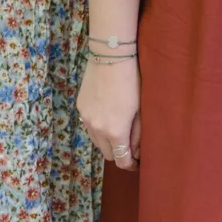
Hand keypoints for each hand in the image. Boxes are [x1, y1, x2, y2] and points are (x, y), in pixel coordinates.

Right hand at [78, 55, 140, 169]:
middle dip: (119, 153)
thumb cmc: (132, 82)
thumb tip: (136, 151)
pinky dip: (99, 128)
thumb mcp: (141, 110)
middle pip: (107, 154)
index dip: (131, 165)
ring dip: (108, 141)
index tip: (138, 164)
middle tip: (130, 147)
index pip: (121, 160)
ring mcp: (86, 119)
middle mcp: (97, 129)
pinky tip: (108, 115)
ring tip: (119, 130)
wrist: (110, 56)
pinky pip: (90, 126)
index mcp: (115, 131)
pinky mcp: (80, 108)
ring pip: (97, 141)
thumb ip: (138, 135)